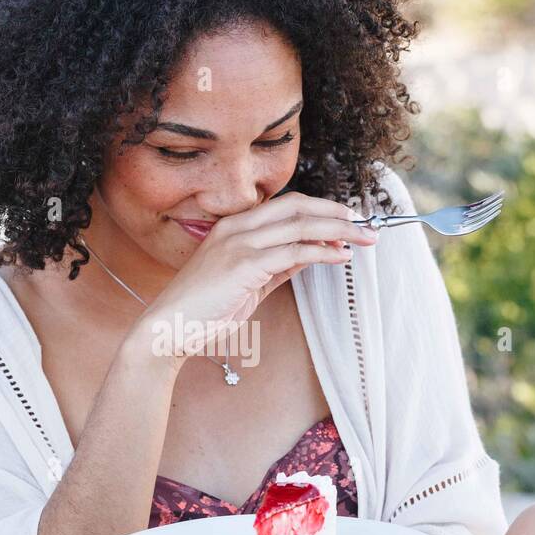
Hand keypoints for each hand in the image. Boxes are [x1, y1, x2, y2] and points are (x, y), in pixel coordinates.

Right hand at [130, 191, 378, 363]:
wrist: (169, 329)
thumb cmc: (203, 311)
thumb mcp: (247, 283)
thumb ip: (275, 266)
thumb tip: (310, 254)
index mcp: (234, 227)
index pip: (287, 205)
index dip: (321, 209)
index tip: (348, 222)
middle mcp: (236, 227)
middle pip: (298, 206)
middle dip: (336, 213)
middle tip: (365, 225)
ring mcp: (239, 242)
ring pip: (300, 223)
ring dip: (339, 230)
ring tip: (364, 240)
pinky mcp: (244, 263)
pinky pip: (294, 251)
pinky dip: (323, 251)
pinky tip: (341, 257)